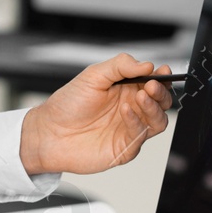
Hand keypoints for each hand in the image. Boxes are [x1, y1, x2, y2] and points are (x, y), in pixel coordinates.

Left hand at [19, 54, 173, 174]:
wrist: (49, 133)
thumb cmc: (67, 105)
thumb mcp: (93, 75)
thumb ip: (120, 66)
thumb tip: (147, 65)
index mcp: (127, 89)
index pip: (154, 83)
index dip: (162, 77)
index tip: (162, 71)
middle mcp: (132, 109)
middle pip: (162, 102)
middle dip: (161, 92)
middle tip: (152, 85)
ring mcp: (130, 129)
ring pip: (159, 120)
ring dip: (154, 107)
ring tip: (141, 96)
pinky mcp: (125, 147)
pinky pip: (140, 136)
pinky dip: (136, 121)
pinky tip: (125, 111)